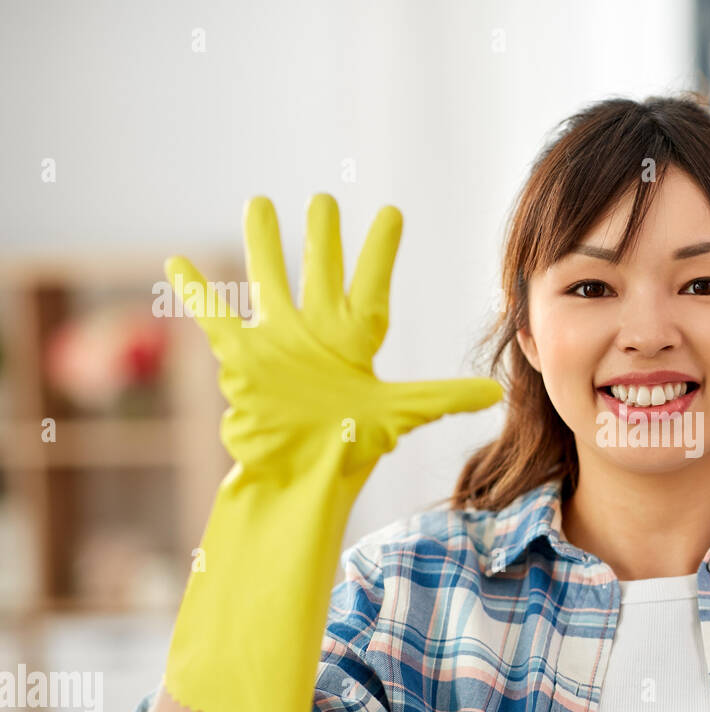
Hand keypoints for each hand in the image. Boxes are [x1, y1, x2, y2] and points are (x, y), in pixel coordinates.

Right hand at [166, 194, 501, 484]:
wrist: (301, 478)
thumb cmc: (350, 450)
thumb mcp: (400, 414)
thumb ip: (442, 397)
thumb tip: (495, 393)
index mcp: (355, 341)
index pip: (371, 286)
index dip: (380, 251)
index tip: (391, 213)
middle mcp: (317, 333)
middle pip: (319, 272)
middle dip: (322, 237)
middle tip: (323, 199)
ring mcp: (278, 342)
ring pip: (268, 280)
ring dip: (263, 244)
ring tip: (259, 202)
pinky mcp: (242, 359)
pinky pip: (214, 318)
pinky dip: (196, 292)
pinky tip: (177, 262)